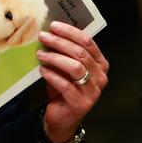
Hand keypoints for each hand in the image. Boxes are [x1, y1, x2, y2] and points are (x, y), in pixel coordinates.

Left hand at [37, 21, 108, 142]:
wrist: (62, 116)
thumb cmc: (63, 87)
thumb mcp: (64, 66)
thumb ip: (62, 52)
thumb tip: (48, 31)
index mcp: (100, 63)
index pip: (87, 42)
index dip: (70, 32)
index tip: (53, 25)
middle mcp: (101, 76)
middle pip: (81, 53)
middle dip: (60, 42)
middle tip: (43, 36)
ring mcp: (93, 91)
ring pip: (75, 67)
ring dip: (55, 58)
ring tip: (40, 54)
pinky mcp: (82, 104)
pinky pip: (66, 85)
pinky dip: (52, 75)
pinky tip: (42, 70)